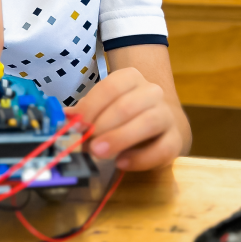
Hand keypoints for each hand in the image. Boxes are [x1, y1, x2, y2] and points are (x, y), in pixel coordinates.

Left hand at [67, 67, 184, 170]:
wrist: (159, 124)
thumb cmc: (123, 115)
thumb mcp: (102, 108)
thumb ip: (85, 113)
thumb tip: (65, 118)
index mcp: (131, 78)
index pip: (110, 87)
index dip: (91, 106)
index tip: (77, 124)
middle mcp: (152, 92)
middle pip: (127, 105)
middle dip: (103, 125)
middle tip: (87, 142)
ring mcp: (166, 115)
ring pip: (148, 122)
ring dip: (120, 138)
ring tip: (99, 152)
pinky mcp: (175, 139)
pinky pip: (163, 148)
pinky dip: (141, 158)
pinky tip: (122, 163)